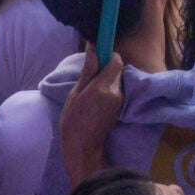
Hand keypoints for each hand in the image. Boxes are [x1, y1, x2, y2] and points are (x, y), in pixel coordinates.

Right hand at [59, 50, 124, 184]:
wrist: (83, 147)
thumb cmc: (73, 121)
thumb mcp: (76, 94)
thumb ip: (88, 71)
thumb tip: (93, 48)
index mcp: (103, 87)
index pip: (116, 60)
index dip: (108, 55)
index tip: (98, 55)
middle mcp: (116, 92)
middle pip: (117, 69)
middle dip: (106, 67)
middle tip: (90, 75)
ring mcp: (120, 100)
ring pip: (117, 79)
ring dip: (107, 78)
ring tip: (91, 89)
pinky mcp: (121, 106)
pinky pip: (117, 89)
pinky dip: (108, 88)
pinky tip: (96, 98)